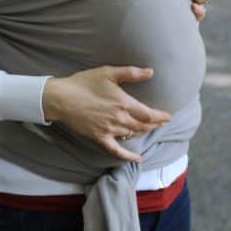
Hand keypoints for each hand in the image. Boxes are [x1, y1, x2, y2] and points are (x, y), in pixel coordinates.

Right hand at [42, 66, 171, 162]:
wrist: (61, 98)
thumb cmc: (84, 83)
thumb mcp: (108, 72)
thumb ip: (131, 73)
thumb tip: (151, 72)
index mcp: (124, 103)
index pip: (148, 114)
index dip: (160, 117)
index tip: (168, 116)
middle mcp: (119, 119)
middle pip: (143, 126)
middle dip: (155, 125)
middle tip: (162, 123)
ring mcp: (109, 130)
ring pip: (132, 135)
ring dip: (143, 133)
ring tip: (149, 129)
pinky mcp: (99, 137)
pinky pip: (116, 150)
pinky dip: (128, 156)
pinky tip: (137, 158)